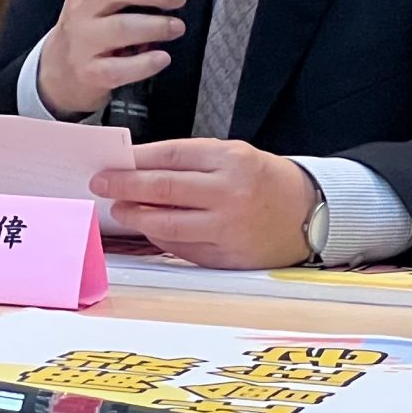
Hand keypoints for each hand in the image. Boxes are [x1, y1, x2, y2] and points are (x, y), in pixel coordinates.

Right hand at [34, 0, 189, 117]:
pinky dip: (147, 63)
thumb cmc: (94, 25)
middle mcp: (82, 6)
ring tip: (176, 28)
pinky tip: (162, 57)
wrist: (60, 70)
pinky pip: (121, 67)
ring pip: (122, 27)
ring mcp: (83, 40)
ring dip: (157, 27)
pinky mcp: (90, 71)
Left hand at [91, 138, 318, 268]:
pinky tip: (151, 228)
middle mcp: (230, 194)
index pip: (169, 157)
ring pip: (168, 225)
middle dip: (125, 187)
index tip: (109, 165)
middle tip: (101, 185)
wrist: (310, 212)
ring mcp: (230, 229)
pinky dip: (161, 238)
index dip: (134, 162)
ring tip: (121, 209)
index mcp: (230, 160)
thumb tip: (136, 165)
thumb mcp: (231, 155)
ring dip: (137, 217)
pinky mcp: (230, 257)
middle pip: (163, 190)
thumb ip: (187, 160)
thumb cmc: (263, 179)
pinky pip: (183, 249)